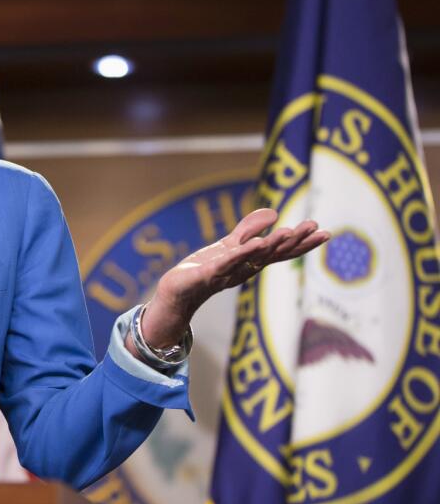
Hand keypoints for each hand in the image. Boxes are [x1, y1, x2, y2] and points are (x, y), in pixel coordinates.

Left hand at [140, 208, 329, 348]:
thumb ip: (250, 229)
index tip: (325, 232)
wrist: (177, 290)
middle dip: (296, 242)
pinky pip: (228, 262)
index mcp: (253, 262)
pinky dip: (242, 254)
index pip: (282, 252)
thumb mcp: (230, 245)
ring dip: (272, 245)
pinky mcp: (209, 273)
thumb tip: (275, 213)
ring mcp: (228, 272)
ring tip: (289, 232)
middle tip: (316, 229)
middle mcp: (245, 269)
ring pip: (254, 258)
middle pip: (274, 255)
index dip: (303, 243)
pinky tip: (256, 243)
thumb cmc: (206, 268)